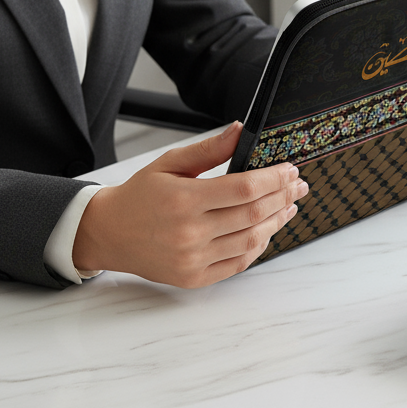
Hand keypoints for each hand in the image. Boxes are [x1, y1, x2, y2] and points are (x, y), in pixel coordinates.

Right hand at [73, 121, 308, 286]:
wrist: (108, 234)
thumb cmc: (139, 195)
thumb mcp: (169, 163)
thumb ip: (209, 149)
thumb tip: (240, 130)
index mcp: (183, 199)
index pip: (244, 188)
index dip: (274, 178)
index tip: (290, 169)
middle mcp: (189, 232)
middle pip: (253, 214)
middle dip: (283, 197)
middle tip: (298, 186)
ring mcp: (193, 258)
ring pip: (251, 240)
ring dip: (276, 221)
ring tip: (289, 206)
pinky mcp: (194, 277)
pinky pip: (238, 262)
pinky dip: (258, 246)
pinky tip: (267, 230)